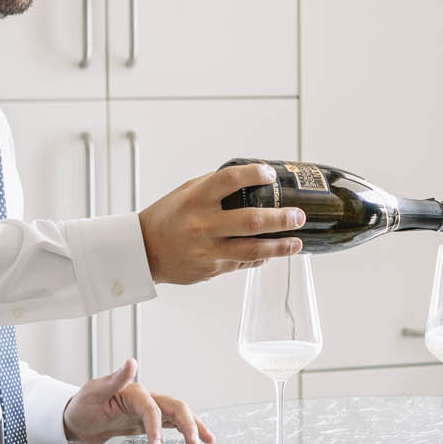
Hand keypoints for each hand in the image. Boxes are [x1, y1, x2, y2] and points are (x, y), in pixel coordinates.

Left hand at [61, 359, 213, 443]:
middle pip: (175, 408)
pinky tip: (195, 441)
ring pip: (179, 416)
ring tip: (207, 443)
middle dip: (188, 425)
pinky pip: (172, 425)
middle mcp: (145, 399)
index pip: (152, 408)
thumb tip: (131, 361)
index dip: (156, 427)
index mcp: (134, 391)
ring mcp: (148, 411)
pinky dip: (185, 432)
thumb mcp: (93, 393)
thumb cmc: (82, 406)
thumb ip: (114, 380)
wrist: (76, 421)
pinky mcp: (148, 423)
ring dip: (194, 427)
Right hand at [140, 163, 304, 285]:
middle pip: (251, 221)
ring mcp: (208, 250)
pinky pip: (242, 263)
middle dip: (281, 219)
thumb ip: (215, 186)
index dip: (254, 174)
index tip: (270, 174)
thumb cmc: (167, 217)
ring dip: (279, 247)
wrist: (143, 251)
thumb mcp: (186, 192)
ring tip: (297, 243)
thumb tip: (250, 179)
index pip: (230, 180)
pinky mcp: (211, 269)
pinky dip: (260, 258)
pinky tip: (272, 253)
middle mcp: (203, 224)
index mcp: (196, 199)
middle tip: (299, 216)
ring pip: (252, 250)